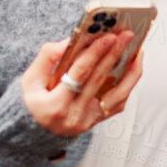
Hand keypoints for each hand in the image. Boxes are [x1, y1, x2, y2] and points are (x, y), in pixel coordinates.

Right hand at [23, 31, 145, 137]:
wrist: (36, 130)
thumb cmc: (33, 102)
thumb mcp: (30, 80)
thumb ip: (47, 58)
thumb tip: (69, 42)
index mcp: (55, 105)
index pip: (79, 74)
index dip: (94, 53)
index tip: (107, 36)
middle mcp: (74, 115)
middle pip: (99, 79)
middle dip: (114, 54)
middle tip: (125, 35)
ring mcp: (89, 120)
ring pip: (117, 95)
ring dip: (130, 71)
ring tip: (137, 51)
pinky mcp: (97, 120)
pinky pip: (118, 103)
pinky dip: (128, 84)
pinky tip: (132, 68)